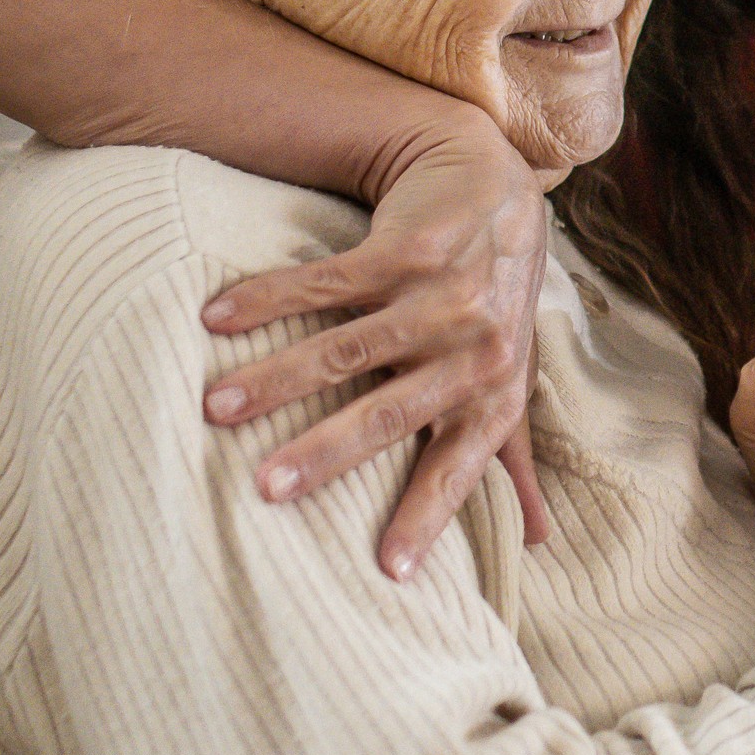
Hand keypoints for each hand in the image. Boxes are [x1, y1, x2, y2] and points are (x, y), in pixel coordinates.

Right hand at [199, 115, 551, 579]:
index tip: (388, 570)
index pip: (458, 466)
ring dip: (276, 378)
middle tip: (265, 488)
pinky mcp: (408, 248)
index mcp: (496, 395)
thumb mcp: (511, 378)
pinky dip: (268, 299)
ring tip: (215, 407)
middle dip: (326, 454)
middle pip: (390, 413)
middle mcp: (476, 349)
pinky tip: (215, 317)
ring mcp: (443, 296)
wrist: (492, 184)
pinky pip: (327, 283)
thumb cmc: (494, 302)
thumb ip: (515, 457)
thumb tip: (539, 541)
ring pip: (347, 348)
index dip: (426, 515)